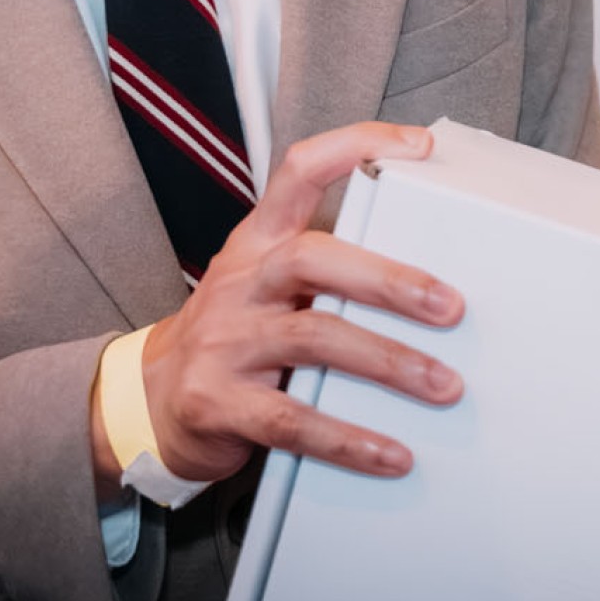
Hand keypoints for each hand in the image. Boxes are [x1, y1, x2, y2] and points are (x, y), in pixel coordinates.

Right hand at [93, 122, 463, 491]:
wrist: (148, 401)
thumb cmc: (235, 332)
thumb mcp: (269, 281)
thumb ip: (331, 266)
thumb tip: (433, 270)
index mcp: (260, 239)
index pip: (302, 169)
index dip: (358, 146)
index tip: (418, 146)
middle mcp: (242, 280)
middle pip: (313, 259)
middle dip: (389, 280)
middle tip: (452, 306)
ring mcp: (225, 341)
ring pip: (314, 339)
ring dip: (388, 363)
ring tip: (442, 384)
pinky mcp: (218, 403)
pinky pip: (292, 421)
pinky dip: (348, 440)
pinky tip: (392, 454)